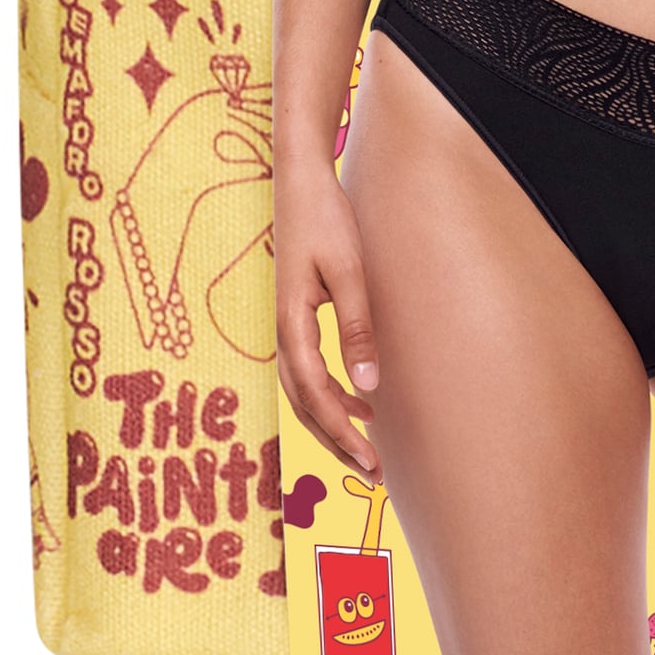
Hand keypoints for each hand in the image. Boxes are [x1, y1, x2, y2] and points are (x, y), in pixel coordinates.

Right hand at [274, 166, 380, 477]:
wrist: (300, 181)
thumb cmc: (326, 220)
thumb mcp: (349, 272)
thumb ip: (357, 328)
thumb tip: (368, 385)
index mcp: (291, 324)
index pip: (315, 396)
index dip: (342, 432)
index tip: (370, 460)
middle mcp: (282, 331)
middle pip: (304, 404)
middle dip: (336, 442)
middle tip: (372, 474)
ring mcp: (285, 325)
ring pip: (303, 392)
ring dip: (332, 423)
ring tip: (367, 450)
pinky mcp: (296, 317)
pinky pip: (308, 371)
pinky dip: (330, 396)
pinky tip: (361, 402)